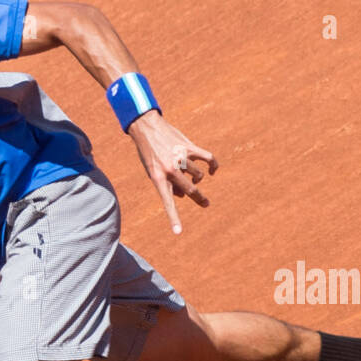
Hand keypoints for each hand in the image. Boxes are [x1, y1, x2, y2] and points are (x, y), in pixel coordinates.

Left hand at [127, 112, 216, 233]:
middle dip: (199, 199)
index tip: (178, 232)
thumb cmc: (148, 153)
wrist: (146, 128)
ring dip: (197, 177)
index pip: (168, 203)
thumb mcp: (152, 172)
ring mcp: (181, 158)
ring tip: (191, 174)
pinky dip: (213, 165)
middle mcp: (170, 170)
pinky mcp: (190, 147)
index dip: (173, 218)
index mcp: (158, 179)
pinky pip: (208, 159)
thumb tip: (183, 195)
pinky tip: (213, 170)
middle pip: (191, 190)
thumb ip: (167, 185)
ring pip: (199, 175)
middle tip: (205, 204)